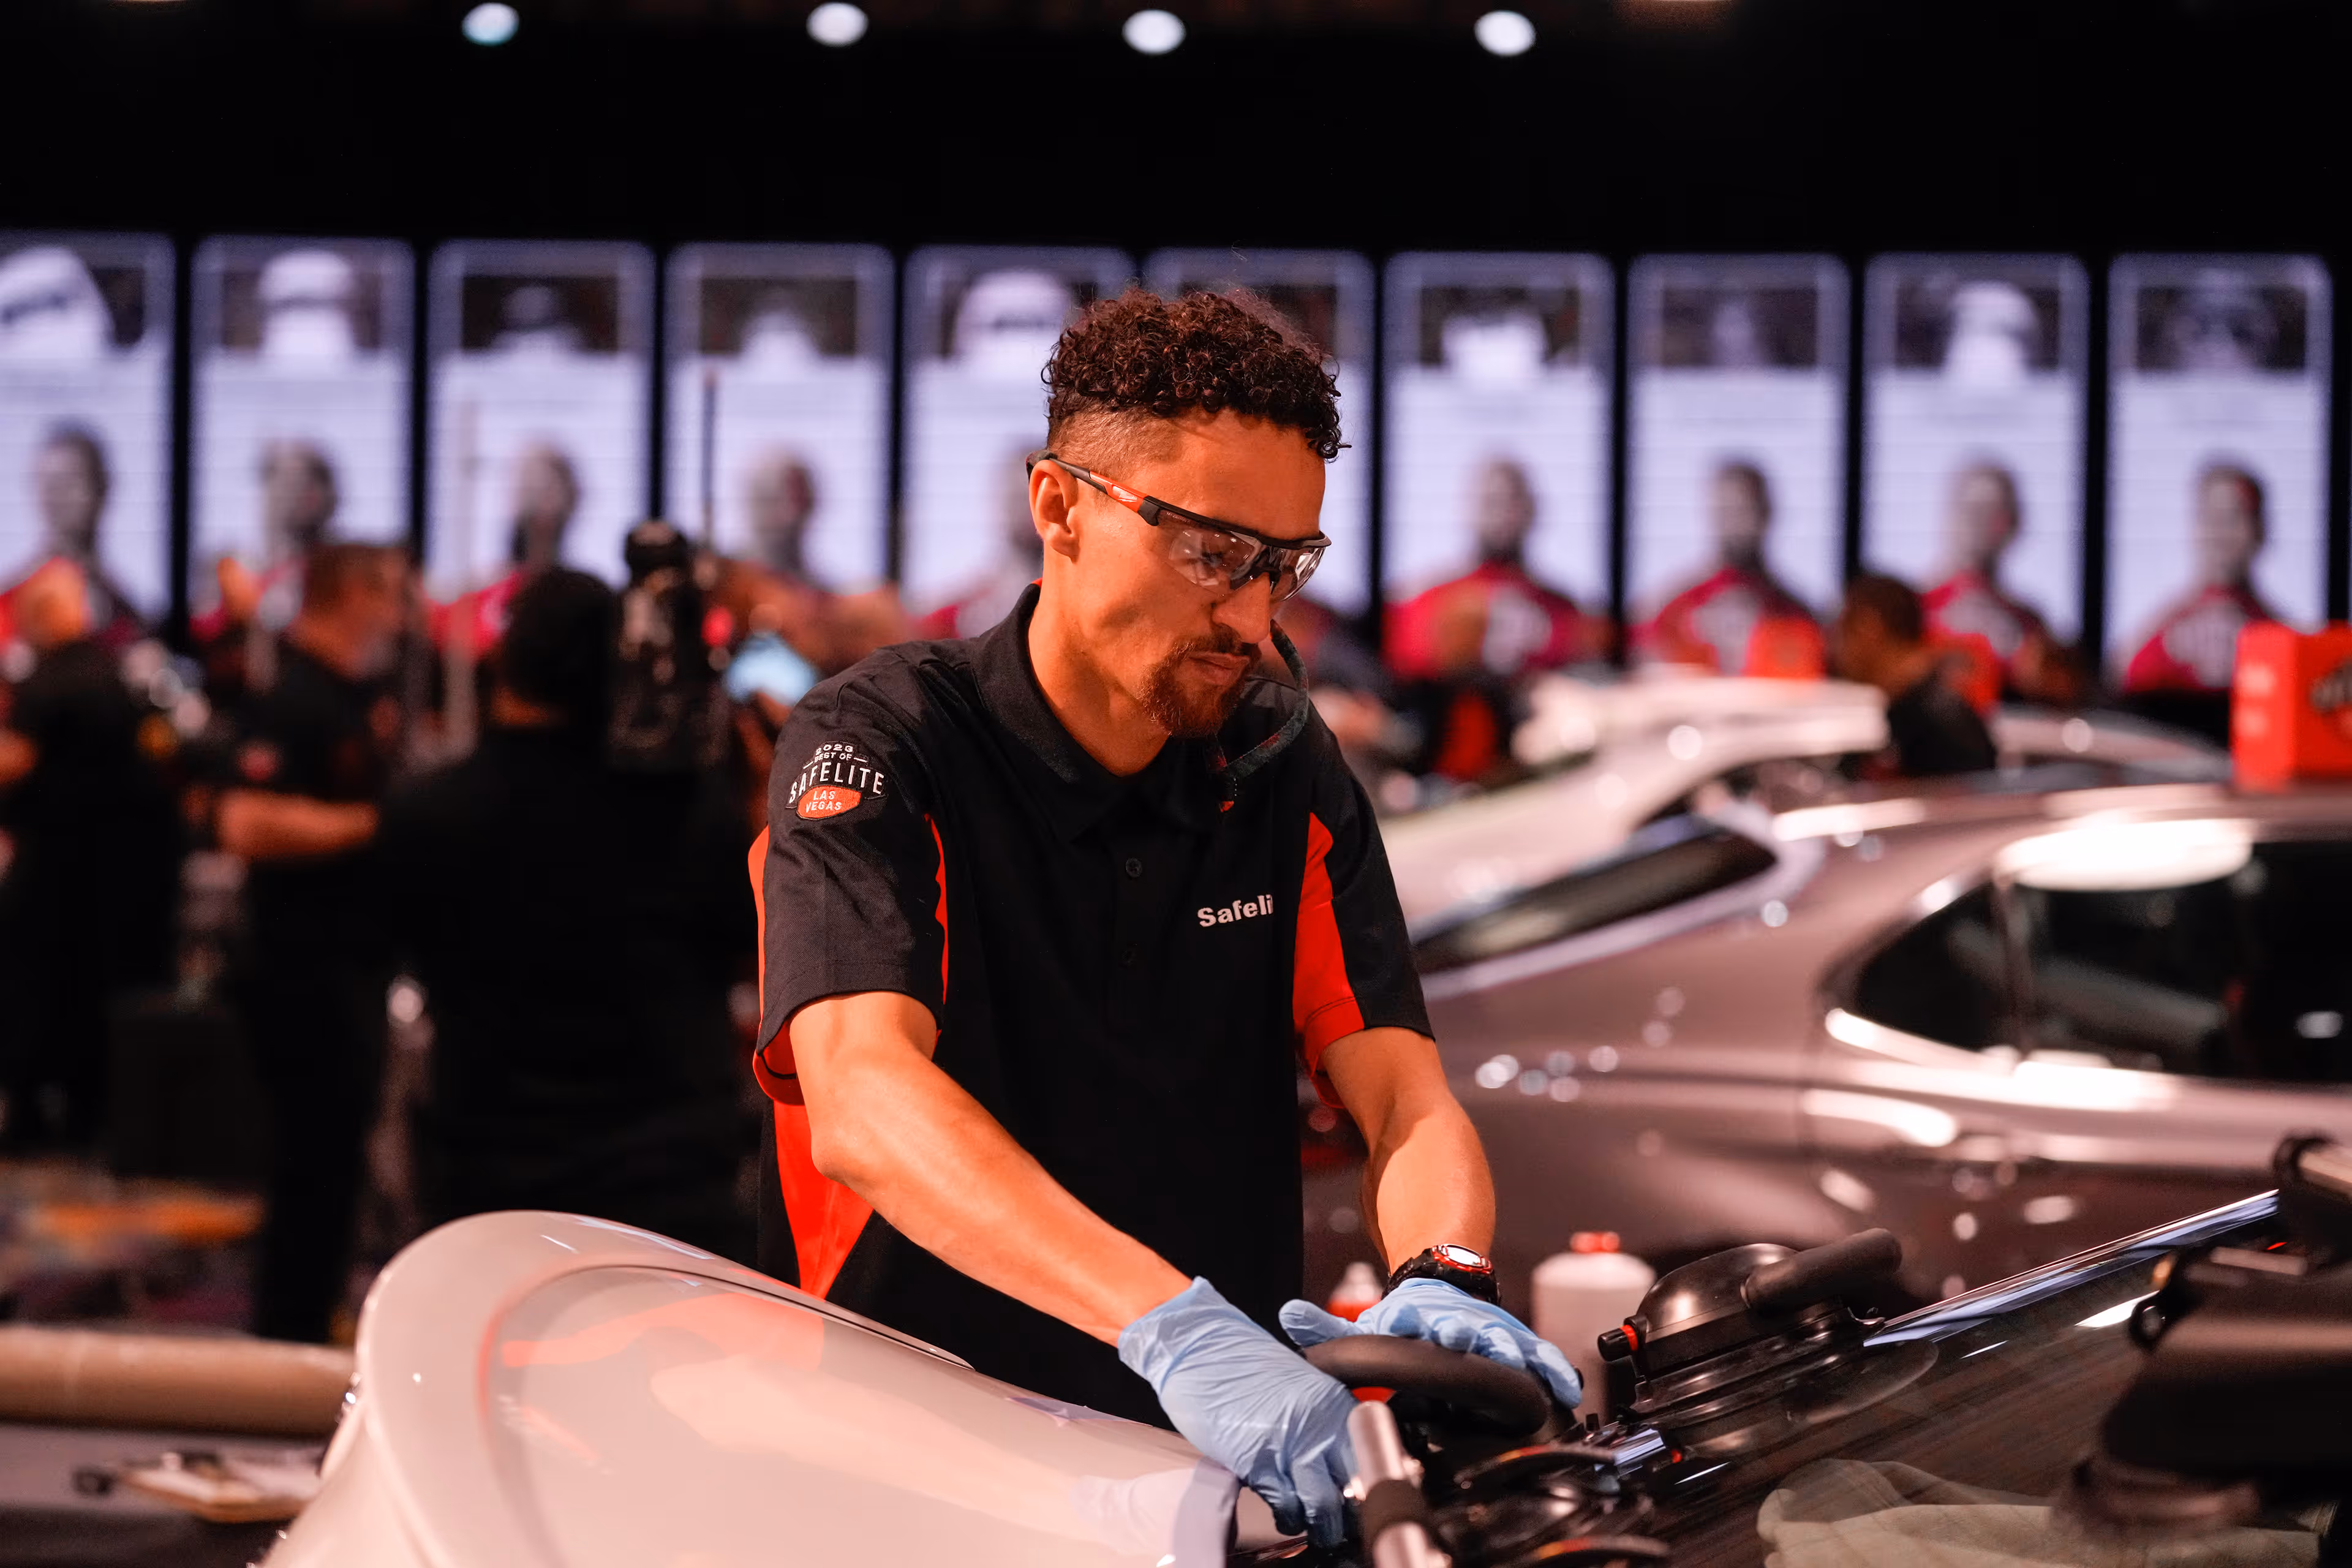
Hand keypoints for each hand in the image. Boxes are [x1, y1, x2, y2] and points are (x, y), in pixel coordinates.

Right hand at [1118, 1278, 1358, 1546]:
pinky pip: (1286, 1506)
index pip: (1375, 1457)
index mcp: (1336, 1405)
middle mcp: (1321, 1425)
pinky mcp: (1257, 1462)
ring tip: (1315, 1525)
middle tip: (1342, 1520)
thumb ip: (1324, 1424)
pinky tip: (1286, 1512)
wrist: (1201, 1350)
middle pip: (1356, 1488)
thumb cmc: (1246, 1369)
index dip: (1375, 1487)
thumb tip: (1345, 1467)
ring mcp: (1289, 1444)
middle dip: (1351, 1514)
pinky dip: (1289, 1518)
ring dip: (1321, 1526)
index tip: (1370, 1501)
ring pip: (1323, 1507)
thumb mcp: (1301, 1390)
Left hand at [1280, 1276, 1582, 1408]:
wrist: (1443, 1284)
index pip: (1430, 1321)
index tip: (1441, 1331)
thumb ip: (1329, 1325)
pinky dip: (1553, 1369)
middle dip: (1481, 1340)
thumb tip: (1288, 1316)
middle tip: (1484, 1348)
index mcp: (1425, 1317)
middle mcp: (1462, 1322)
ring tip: (1542, 1382)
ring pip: (1512, 1344)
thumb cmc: (1406, 1315)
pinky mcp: (1515, 1344)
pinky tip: (1566, 1390)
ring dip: (1523, 1359)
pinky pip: (1539, 1356)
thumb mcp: (1368, 1320)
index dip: (1436, 1327)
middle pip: (1476, 1330)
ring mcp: (1492, 1331)